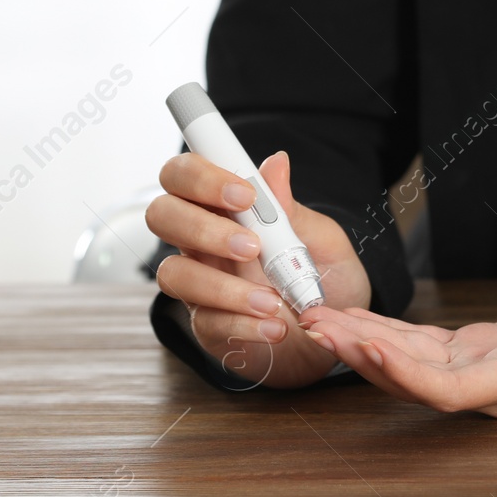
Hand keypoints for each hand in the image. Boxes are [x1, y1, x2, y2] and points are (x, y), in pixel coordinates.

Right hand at [147, 150, 369, 387]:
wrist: (335, 333)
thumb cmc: (325, 277)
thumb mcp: (322, 240)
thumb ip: (292, 209)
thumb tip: (277, 163)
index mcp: (222, 208)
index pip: (184, 174)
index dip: (201, 177)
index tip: (246, 194)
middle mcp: (200, 241)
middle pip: (161, 215)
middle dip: (201, 227)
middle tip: (252, 246)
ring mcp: (198, 284)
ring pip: (173, 273)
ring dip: (221, 286)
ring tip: (271, 300)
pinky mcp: (207, 326)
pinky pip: (205, 322)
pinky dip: (241, 324)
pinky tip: (275, 327)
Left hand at [297, 256, 496, 417]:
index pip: (452, 389)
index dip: (402, 372)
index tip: (363, 343)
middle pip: (417, 382)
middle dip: (363, 355)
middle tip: (314, 323)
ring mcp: (490, 373)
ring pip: (413, 369)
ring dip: (365, 346)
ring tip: (317, 319)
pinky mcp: (485, 354)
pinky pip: (425, 351)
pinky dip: (387, 335)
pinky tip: (353, 318)